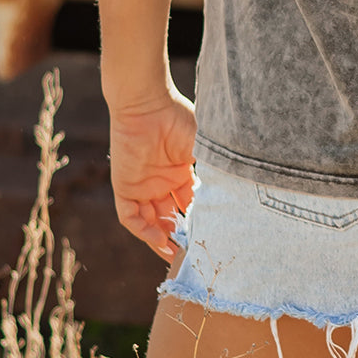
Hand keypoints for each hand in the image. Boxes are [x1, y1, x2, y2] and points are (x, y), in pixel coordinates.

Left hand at [108, 87, 196, 261]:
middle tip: (194, 252)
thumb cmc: (177, 118)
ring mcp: (143, 186)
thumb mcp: (202, 147)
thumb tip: (232, 192)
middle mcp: (162, 182)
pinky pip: (131, 217)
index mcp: (182, 171)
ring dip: (162, 238)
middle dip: (181, 235)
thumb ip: (212, 169)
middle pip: (171, 216)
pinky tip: (159, 238)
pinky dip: (143, 230)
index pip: (190, 203)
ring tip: (177, 254)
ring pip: (152, 221)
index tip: (212, 234)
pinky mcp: (124, 187)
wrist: (147, 103)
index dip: (200, 220)